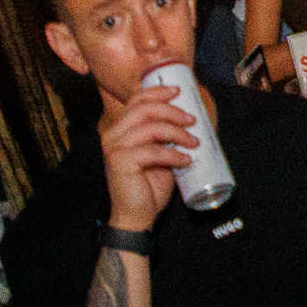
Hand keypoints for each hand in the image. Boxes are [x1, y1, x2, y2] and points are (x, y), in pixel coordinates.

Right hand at [99, 77, 199, 233]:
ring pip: (150, 127)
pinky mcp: (120, 162)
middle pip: (144, 109)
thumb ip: (164, 135)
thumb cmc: (149, 184)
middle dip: (172, 111)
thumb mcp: (159, 152)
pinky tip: (185, 161)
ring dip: (177, 133)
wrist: (137, 214)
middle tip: (192, 120)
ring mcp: (114, 148)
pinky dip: (173, 154)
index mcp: (120, 129)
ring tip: (194, 143)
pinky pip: (152, 150)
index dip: (158, 92)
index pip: (136, 100)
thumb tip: (189, 117)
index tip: (179, 92)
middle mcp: (112, 135)